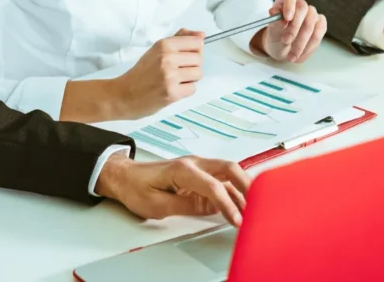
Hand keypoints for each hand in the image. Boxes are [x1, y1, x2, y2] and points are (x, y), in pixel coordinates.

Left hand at [95, 154, 250, 226]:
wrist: (125, 176)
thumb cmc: (136, 187)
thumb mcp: (156, 205)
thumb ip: (185, 206)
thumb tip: (210, 208)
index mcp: (182, 170)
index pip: (212, 186)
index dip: (228, 204)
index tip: (238, 220)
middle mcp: (194, 164)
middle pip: (228, 168)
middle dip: (246, 185)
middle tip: (258, 204)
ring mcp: (197, 167)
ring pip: (228, 172)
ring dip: (242, 187)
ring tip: (254, 205)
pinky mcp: (198, 175)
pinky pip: (221, 180)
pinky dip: (233, 190)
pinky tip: (240, 204)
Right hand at [113, 30, 204, 119]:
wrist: (123, 95)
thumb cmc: (140, 74)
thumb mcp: (156, 50)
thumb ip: (179, 39)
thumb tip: (201, 34)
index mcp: (164, 45)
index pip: (196, 42)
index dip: (193, 50)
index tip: (184, 56)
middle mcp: (168, 58)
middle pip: (199, 58)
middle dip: (192, 66)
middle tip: (177, 71)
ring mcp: (170, 76)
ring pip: (198, 73)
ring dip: (190, 78)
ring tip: (175, 80)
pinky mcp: (172, 93)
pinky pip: (193, 88)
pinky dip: (185, 90)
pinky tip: (173, 89)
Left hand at [251, 0, 326, 62]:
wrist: (284, 50)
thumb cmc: (276, 38)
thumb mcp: (272, 34)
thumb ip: (274, 24)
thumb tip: (278, 16)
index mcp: (284, 1)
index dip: (290, 2)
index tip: (287, 18)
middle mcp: (299, 5)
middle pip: (303, 7)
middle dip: (294, 27)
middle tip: (286, 41)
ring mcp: (311, 14)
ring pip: (311, 21)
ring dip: (301, 40)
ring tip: (291, 54)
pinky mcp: (320, 24)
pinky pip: (319, 31)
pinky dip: (310, 44)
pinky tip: (301, 52)